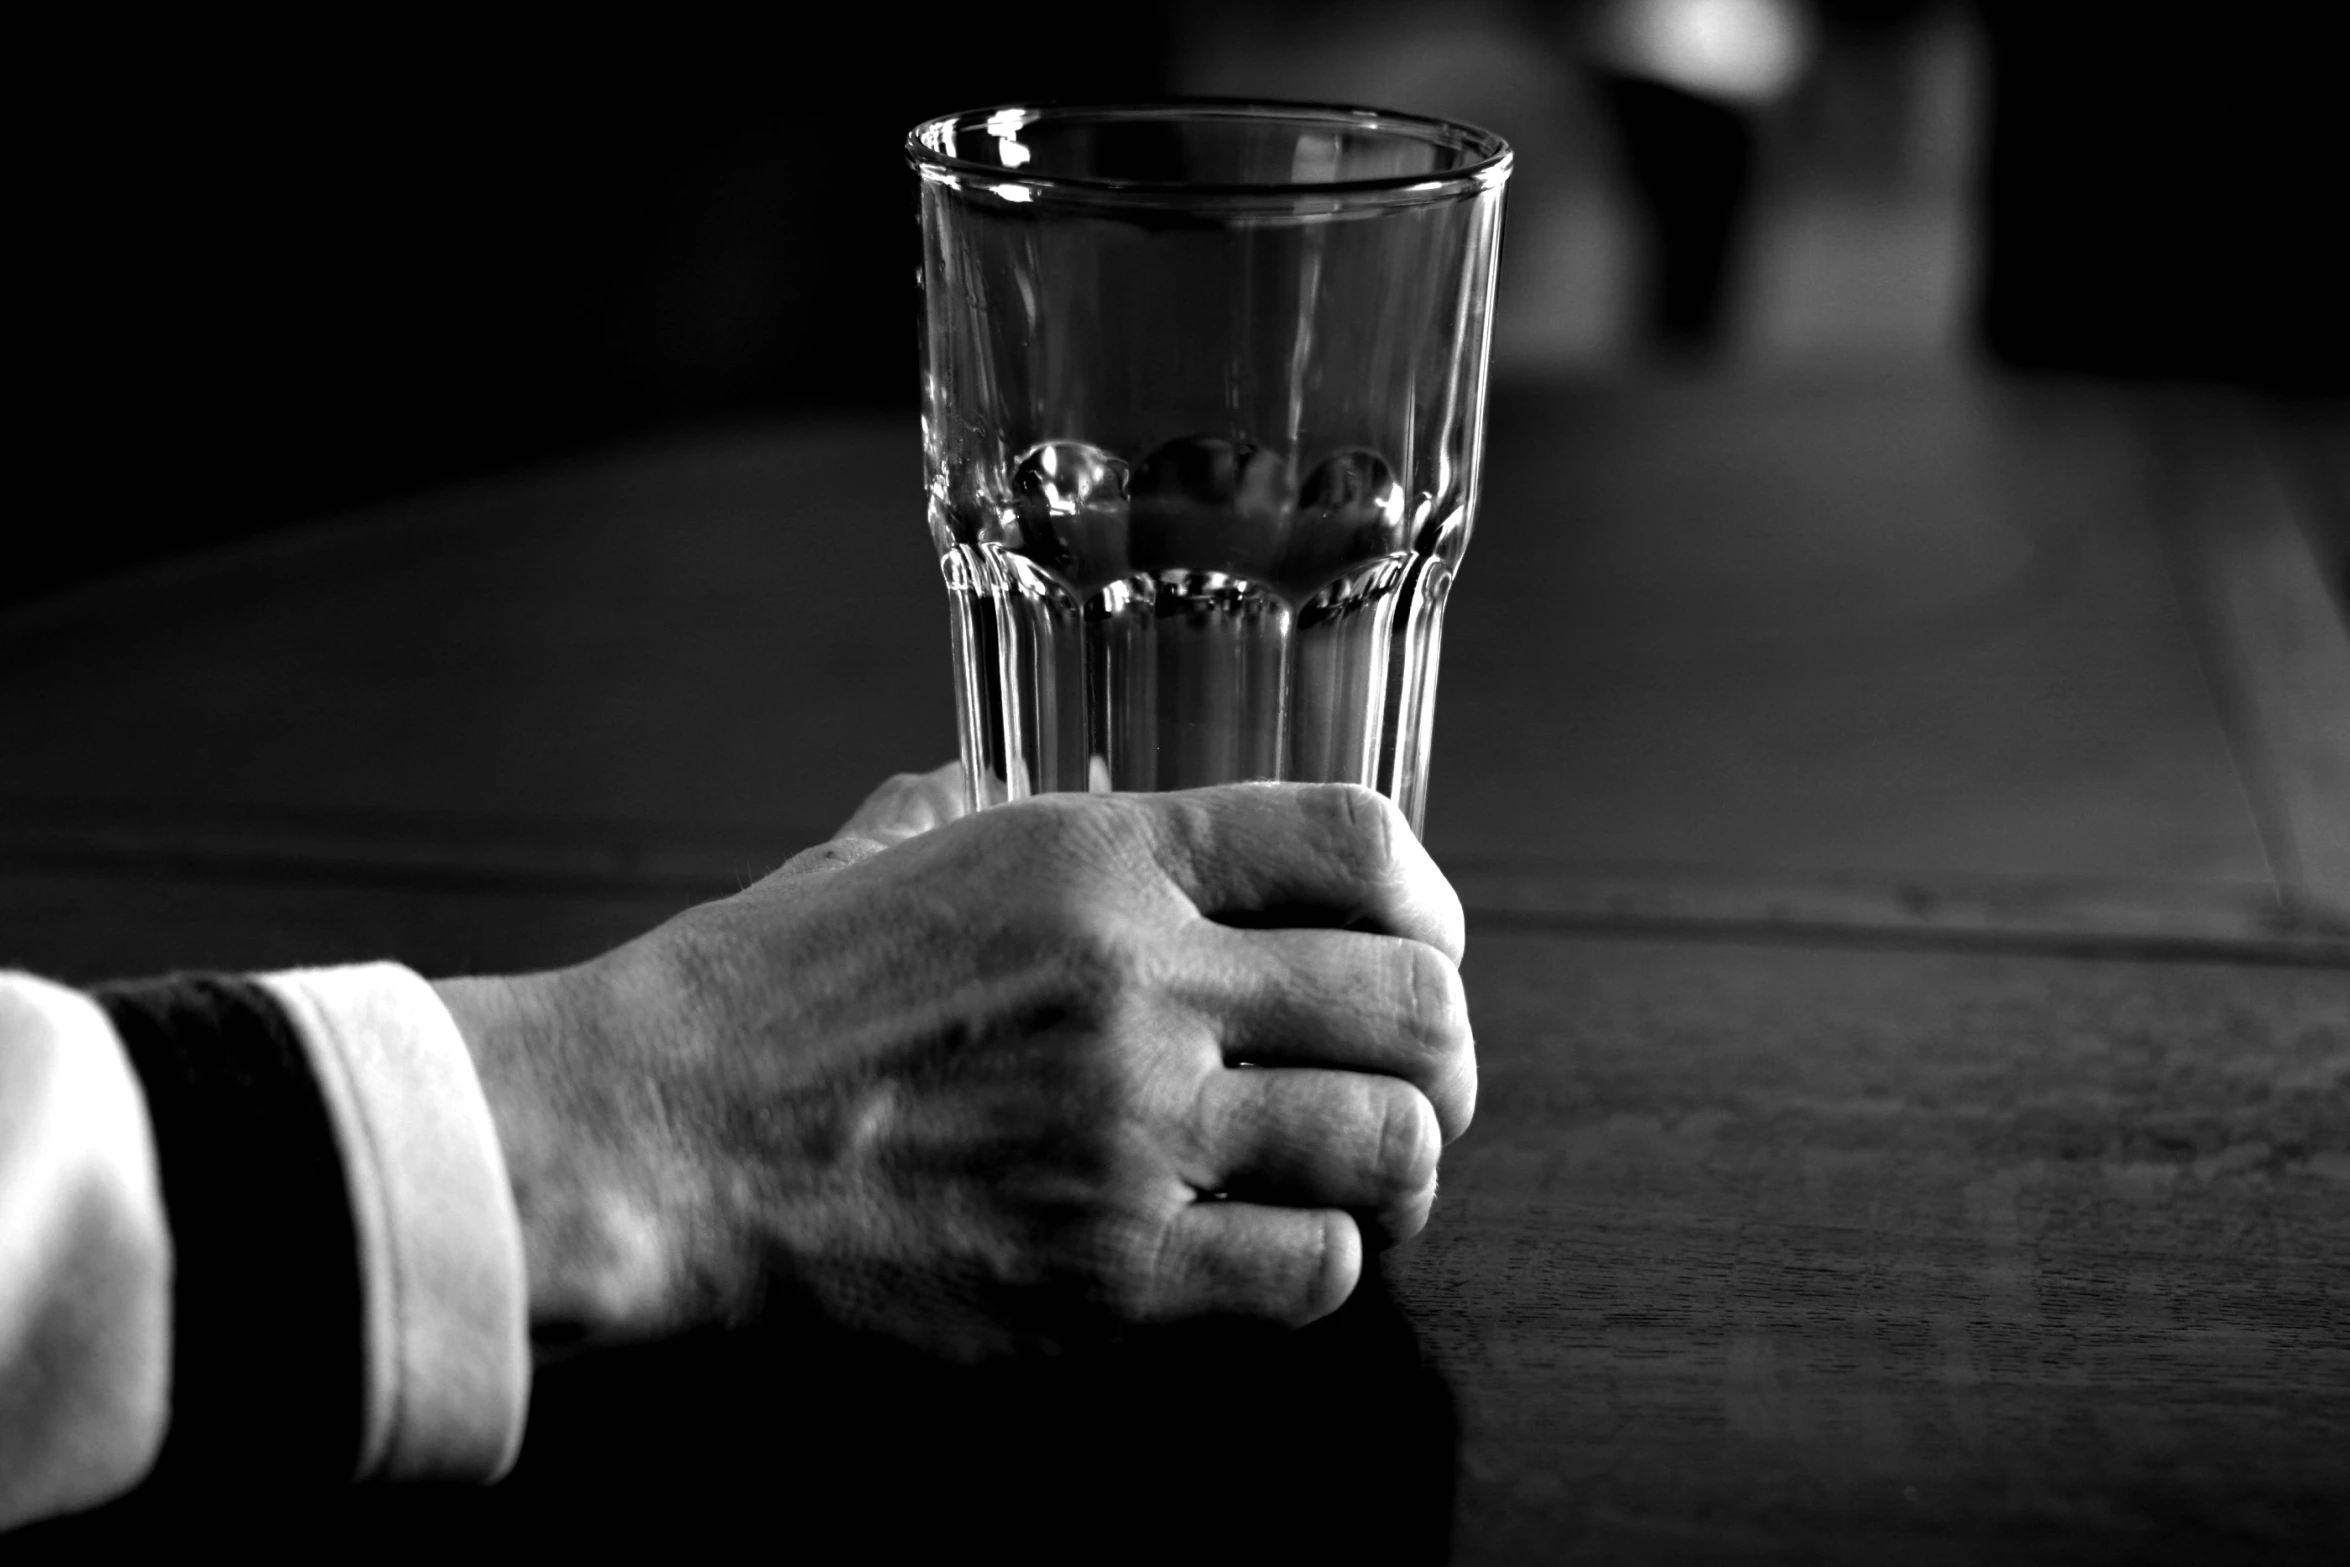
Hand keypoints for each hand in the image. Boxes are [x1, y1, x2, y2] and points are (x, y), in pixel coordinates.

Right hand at [437, 769, 1472, 1359]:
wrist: (656, 1142)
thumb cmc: (757, 996)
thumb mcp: (881, 849)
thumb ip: (970, 804)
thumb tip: (998, 774)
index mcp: (1099, 856)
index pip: (1358, 841)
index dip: (1426, 900)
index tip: (1421, 944)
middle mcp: (1142, 984)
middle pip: (1415, 1005)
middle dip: (1443, 1050)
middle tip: (1412, 1079)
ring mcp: (1132, 1135)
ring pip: (1391, 1144)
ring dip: (1401, 1165)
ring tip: (1365, 1174)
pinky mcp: (1106, 1278)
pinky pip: (1312, 1273)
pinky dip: (1323, 1263)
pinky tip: (1275, 1250)